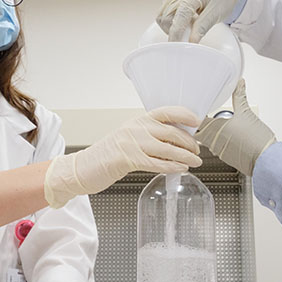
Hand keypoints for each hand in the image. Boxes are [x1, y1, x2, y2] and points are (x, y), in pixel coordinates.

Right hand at [44, 107, 202, 207]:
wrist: (83, 167)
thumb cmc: (108, 154)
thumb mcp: (130, 138)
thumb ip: (149, 136)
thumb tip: (176, 141)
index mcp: (138, 120)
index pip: (165, 112)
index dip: (184, 114)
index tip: (196, 121)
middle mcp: (136, 128)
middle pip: (171, 132)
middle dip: (189, 142)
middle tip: (197, 150)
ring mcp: (132, 143)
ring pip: (167, 148)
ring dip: (185, 156)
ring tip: (195, 162)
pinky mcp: (128, 160)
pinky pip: (157, 163)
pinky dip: (172, 166)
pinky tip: (181, 169)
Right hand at [156, 0, 239, 42]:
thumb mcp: (217, 12)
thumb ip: (203, 27)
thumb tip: (191, 42)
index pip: (180, 15)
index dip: (177, 32)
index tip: (177, 46)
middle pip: (166, 17)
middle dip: (174, 30)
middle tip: (191, 34)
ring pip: (162, 17)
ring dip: (172, 27)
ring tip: (190, 25)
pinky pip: (164, 14)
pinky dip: (172, 22)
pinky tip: (186, 21)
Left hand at [195, 79, 274, 175]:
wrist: (266, 159)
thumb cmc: (256, 140)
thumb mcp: (247, 112)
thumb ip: (239, 96)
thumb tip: (239, 84)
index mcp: (213, 129)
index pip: (194, 120)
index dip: (195, 113)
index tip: (199, 107)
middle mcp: (212, 141)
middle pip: (198, 130)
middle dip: (201, 122)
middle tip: (208, 114)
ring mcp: (217, 151)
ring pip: (206, 139)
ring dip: (210, 132)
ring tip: (220, 123)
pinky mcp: (224, 157)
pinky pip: (216, 146)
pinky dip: (218, 140)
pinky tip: (228, 135)